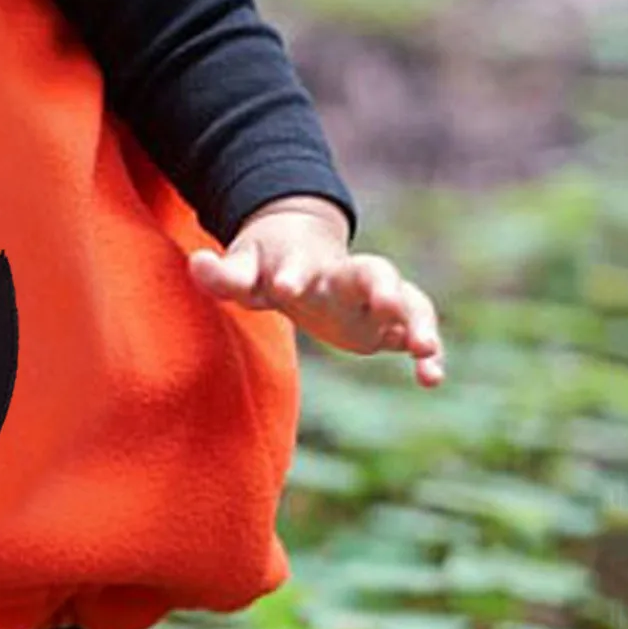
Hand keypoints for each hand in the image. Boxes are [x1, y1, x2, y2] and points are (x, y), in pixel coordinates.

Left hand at [188, 195, 444, 387]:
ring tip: (424, 348)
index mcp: (303, 262)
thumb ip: (222, 274)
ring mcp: (371, 295)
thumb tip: (196, 262)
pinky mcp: (387, 320)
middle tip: (387, 299)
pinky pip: (417, 330)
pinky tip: (431, 377)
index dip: (292, 274)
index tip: (285, 287)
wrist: (299, 251)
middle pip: (370, 270)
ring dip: (417, 320)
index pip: (299, 264)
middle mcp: (343, 275)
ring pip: (406, 298)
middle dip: (380, 283)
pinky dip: (428, 351)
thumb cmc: (266, 264)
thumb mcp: (242, 268)